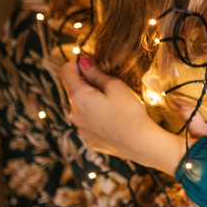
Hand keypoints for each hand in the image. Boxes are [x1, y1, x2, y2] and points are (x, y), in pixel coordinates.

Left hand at [60, 57, 184, 173]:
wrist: (140, 144)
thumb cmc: (130, 113)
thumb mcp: (115, 86)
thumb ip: (96, 73)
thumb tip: (83, 62)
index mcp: (78, 97)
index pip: (66, 72)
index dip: (77, 63)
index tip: (93, 62)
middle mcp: (74, 114)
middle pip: (75, 91)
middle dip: (88, 84)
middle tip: (111, 85)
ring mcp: (80, 129)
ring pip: (82, 108)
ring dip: (93, 102)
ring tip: (115, 105)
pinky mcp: (89, 140)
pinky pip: (89, 123)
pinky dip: (97, 118)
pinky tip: (114, 120)